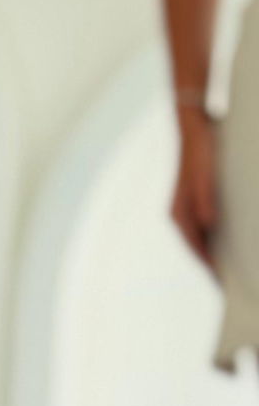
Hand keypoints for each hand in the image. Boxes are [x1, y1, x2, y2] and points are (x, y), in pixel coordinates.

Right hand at [171, 107, 219, 273]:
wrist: (194, 124)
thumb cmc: (201, 149)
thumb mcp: (205, 174)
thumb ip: (205, 200)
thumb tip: (209, 225)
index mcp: (180, 213)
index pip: (196, 247)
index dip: (208, 265)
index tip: (220, 281)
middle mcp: (180, 213)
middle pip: (196, 246)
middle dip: (209, 263)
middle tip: (225, 280)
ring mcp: (185, 206)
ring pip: (198, 236)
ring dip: (210, 250)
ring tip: (225, 264)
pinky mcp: (194, 198)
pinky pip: (202, 225)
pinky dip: (212, 235)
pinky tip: (224, 236)